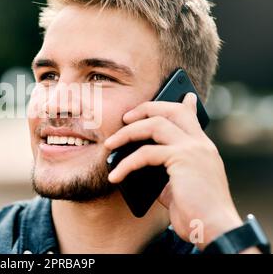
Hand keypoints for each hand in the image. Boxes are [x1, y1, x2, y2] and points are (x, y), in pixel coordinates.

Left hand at [104, 93, 242, 250]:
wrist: (214, 228)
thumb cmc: (196, 211)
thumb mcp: (178, 185)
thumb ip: (165, 169)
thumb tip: (142, 165)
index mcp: (202, 147)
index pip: (190, 115)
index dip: (181, 103)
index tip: (182, 96)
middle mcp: (200, 143)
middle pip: (170, 110)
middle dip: (144, 109)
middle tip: (125, 118)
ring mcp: (193, 148)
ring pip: (155, 124)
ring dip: (127, 133)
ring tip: (110, 144)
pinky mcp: (183, 158)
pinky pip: (146, 153)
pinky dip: (126, 163)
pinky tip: (115, 175)